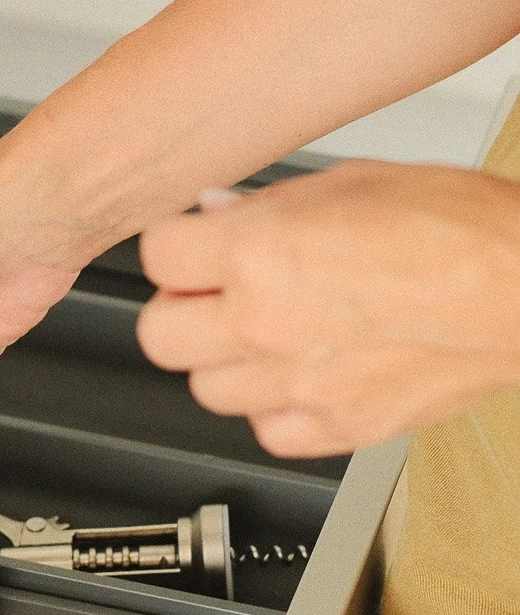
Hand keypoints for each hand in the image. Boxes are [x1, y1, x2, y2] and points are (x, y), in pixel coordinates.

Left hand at [137, 160, 519, 456]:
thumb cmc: (460, 229)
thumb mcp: (348, 183)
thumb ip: (267, 205)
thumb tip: (218, 214)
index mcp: (260, 254)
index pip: (155, 256)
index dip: (176, 245)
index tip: (191, 245)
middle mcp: (266, 324)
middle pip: (159, 334)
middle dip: (181, 307)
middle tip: (214, 291)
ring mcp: (299, 385)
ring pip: (206, 390)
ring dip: (225, 360)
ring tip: (268, 331)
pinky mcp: (338, 428)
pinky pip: (267, 431)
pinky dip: (275, 407)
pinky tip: (303, 371)